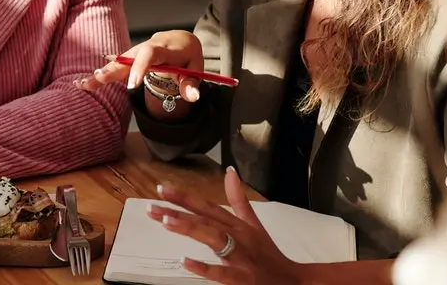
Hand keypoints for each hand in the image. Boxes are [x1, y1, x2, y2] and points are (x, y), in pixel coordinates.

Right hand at [75, 30, 205, 121]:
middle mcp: (148, 46)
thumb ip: (191, 84)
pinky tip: (83, 83)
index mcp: (165, 47)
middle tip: (98, 79)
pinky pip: (115, 64)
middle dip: (113, 68)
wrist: (180, 40)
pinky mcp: (130, 57)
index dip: (140, 67)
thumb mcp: (195, 69)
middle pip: (128, 56)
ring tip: (84, 85)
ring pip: (118, 60)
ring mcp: (137, 51)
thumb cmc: (188, 57)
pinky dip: (101, 74)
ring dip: (102, 72)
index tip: (132, 86)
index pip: (150, 54)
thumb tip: (193, 98)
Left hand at [149, 168, 308, 284]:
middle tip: (152, 206)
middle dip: (178, 211)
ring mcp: (240, 256)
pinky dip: (204, 267)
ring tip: (166, 222)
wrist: (293, 281)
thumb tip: (230, 172)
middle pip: (205, 220)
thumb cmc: (269, 254)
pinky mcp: (243, 278)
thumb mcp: (253, 224)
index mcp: (237, 225)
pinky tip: (185, 261)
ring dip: (190, 228)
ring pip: (213, 238)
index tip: (161, 189)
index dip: (184, 197)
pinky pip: (221, 272)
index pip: (207, 207)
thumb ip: (239, 199)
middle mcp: (237, 236)